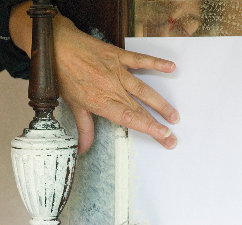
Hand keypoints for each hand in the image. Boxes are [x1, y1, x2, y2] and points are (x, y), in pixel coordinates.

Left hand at [53, 14, 178, 152]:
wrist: (56, 46)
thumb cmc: (64, 76)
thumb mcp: (73, 105)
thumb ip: (84, 128)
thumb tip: (83, 149)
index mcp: (102, 102)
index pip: (129, 119)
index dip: (148, 128)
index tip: (163, 136)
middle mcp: (113, 88)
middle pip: (140, 109)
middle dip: (159, 125)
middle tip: (172, 137)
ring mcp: (117, 72)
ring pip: (144, 90)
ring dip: (161, 104)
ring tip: (174, 116)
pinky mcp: (119, 57)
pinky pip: (140, 60)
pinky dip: (156, 63)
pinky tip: (170, 68)